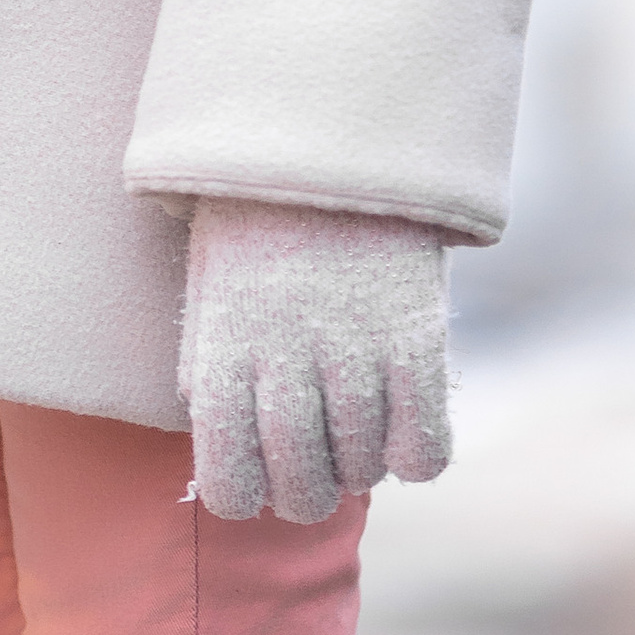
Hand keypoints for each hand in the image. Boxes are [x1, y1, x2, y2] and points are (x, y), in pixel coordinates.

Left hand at [177, 198, 451, 523]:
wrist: (326, 139)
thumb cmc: (256, 223)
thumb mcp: (210, 291)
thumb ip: (209, 370)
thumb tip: (224, 448)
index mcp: (224, 350)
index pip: (229, 483)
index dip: (243, 495)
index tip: (254, 478)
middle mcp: (287, 359)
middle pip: (303, 488)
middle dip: (307, 492)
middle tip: (312, 465)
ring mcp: (355, 350)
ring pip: (364, 471)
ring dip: (360, 466)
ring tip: (353, 427)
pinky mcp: (415, 337)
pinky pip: (425, 449)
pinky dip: (414, 454)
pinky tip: (401, 423)